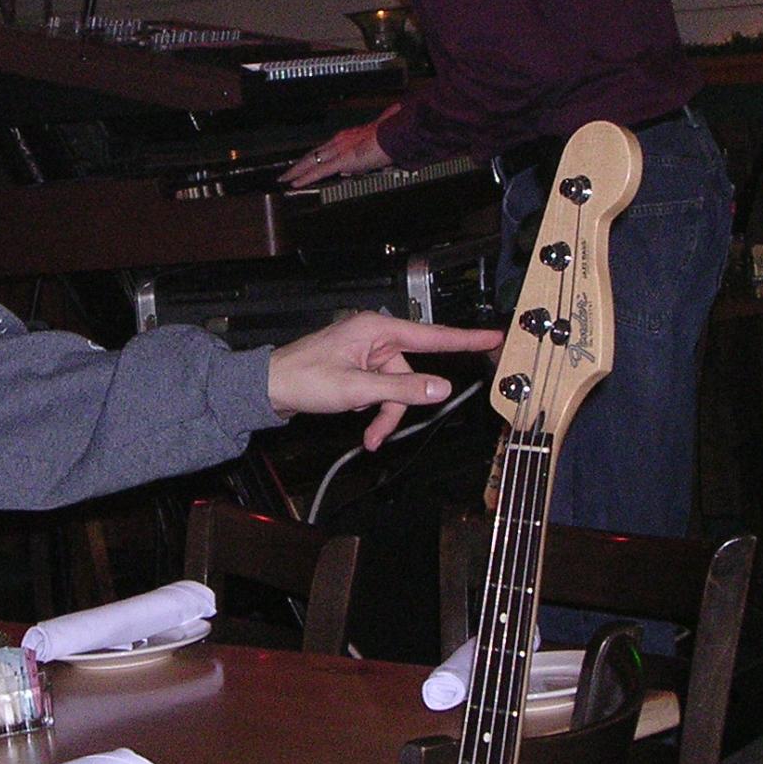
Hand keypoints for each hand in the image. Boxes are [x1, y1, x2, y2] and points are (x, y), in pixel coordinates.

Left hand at [268, 312, 501, 450]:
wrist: (268, 388)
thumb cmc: (302, 378)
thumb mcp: (357, 389)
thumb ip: (402, 389)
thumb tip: (439, 387)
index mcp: (377, 329)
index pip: (432, 336)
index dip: (466, 339)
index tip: (493, 337)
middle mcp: (376, 336)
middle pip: (412, 373)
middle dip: (401, 404)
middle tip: (382, 429)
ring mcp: (368, 353)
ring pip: (398, 388)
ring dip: (385, 413)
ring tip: (368, 434)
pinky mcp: (360, 368)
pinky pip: (383, 390)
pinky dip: (376, 409)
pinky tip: (363, 424)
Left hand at [279, 110, 396, 187]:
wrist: (396, 134)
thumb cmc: (391, 137)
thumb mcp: (375, 146)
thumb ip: (367, 154)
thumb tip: (362, 165)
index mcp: (347, 137)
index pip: (324, 149)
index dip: (313, 157)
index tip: (305, 162)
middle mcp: (339, 141)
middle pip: (313, 154)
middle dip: (299, 164)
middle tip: (287, 172)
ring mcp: (339, 149)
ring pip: (311, 161)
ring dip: (296, 170)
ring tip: (285, 178)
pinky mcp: (341, 160)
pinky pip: (319, 170)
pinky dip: (305, 177)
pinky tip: (295, 183)